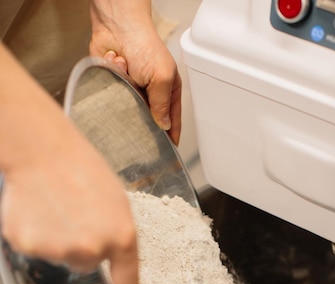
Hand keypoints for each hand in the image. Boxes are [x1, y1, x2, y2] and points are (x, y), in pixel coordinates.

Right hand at [0, 52, 138, 283]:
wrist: (42, 148)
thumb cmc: (82, 169)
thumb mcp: (115, 204)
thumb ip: (115, 237)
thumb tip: (102, 259)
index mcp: (123, 237)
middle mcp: (92, 249)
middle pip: (84, 264)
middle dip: (80, 243)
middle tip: (74, 210)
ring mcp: (59, 248)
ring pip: (59, 255)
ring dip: (56, 236)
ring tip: (56, 205)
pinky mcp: (29, 245)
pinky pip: (35, 248)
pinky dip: (34, 232)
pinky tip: (37, 208)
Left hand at [89, 0, 181, 144]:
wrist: (117, 27)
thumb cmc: (144, 45)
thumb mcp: (162, 76)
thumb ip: (162, 104)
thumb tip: (163, 126)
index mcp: (167, 92)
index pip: (172, 121)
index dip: (171, 137)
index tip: (168, 153)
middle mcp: (150, 94)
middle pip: (147, 120)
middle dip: (141, 114)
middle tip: (137, 110)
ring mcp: (131, 92)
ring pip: (127, 109)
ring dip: (125, 89)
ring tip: (127, 71)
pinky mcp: (114, 88)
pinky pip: (111, 97)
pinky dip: (113, 79)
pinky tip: (116, 64)